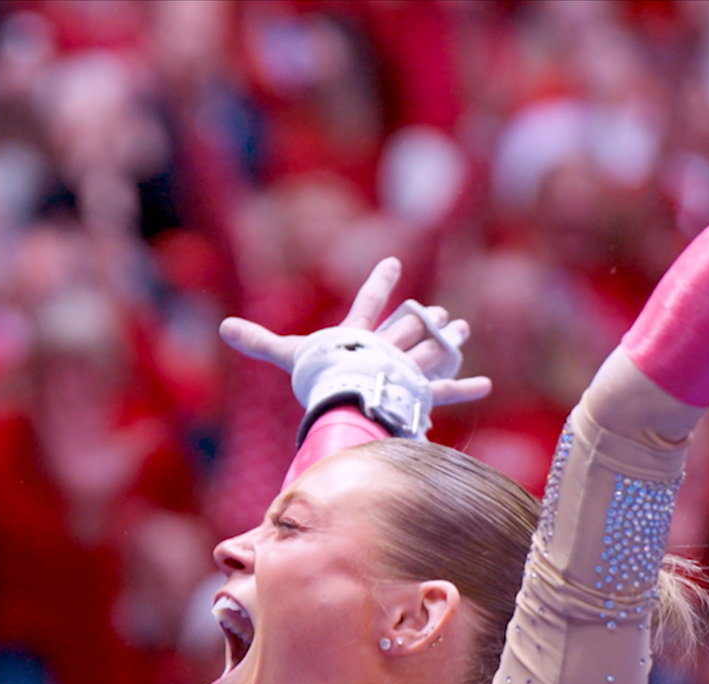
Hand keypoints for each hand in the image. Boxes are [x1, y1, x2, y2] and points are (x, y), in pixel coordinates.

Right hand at [220, 257, 491, 425]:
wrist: (345, 395)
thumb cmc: (315, 375)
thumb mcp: (285, 355)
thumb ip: (258, 342)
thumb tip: (221, 326)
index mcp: (357, 336)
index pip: (369, 303)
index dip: (380, 282)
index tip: (394, 262)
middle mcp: (385, 349)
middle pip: (407, 329)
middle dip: (423, 320)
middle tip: (440, 312)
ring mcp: (403, 369)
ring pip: (429, 351)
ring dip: (446, 342)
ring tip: (462, 331)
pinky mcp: (416, 392)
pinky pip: (445, 390)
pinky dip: (465, 388)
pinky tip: (487, 384)